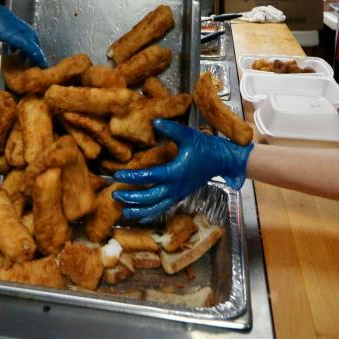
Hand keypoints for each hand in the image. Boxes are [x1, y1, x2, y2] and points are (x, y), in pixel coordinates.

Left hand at [0, 0, 47, 81]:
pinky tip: (13, 47)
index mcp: (5, 28)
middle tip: (35, 65)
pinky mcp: (4, 14)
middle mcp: (11, 21)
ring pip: (27, 30)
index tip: (44, 66)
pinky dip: (23, 37)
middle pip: (31, 36)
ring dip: (29, 43)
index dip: (37, 55)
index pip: (27, 43)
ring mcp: (8, 16)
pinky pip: (20, 26)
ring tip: (24, 59)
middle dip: (36, 50)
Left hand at [112, 119, 251, 220]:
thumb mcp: (188, 135)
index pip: (149, 176)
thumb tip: (154, 121)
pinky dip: (152, 213)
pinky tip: (142, 217)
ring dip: (140, 210)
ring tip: (125, 212)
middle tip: (115, 194)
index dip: (132, 176)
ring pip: (157, 207)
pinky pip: (164, 208)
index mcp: (175, 172)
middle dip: (132, 197)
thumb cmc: (205, 147)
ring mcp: (178, 193)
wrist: (222, 160)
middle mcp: (176, 186)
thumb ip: (170, 129)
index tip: (118, 174)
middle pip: (150, 197)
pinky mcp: (181, 195)